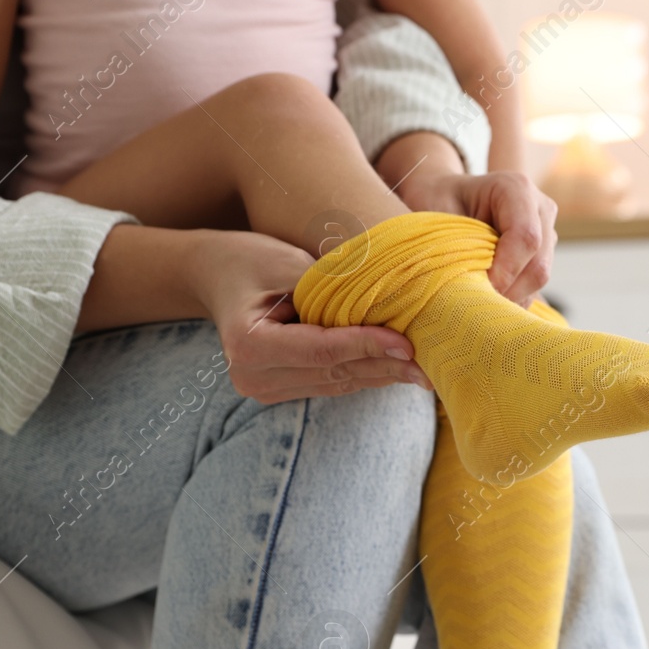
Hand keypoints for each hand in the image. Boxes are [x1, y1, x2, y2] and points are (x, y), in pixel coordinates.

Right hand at [185, 230, 432, 403]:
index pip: (321, 350)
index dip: (367, 346)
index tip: (408, 343)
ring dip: (383, 374)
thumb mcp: (286, 265)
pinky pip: (334, 382)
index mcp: (249, 345)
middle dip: (385, 365)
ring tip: (427, 367)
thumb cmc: (251, 258)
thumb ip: (329, 292)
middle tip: (433, 361)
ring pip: (339, 382)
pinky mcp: (282, 390)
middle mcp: (253, 376)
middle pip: (334, 372)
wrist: (216, 274)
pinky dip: (368, 372)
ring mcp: (266, 389)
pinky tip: (401, 367)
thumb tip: (385, 308)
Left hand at [399, 169, 556, 306]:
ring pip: (539, 280)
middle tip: (475, 305)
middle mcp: (539, 208)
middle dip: (507, 291)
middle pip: (538, 265)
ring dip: (509, 298)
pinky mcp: (543, 253)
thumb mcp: (439, 213)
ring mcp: (546, 232)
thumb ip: (458, 244)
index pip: (526, 237)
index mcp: (516, 188)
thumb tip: (470, 288)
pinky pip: (534, 287)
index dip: (505, 272)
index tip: (475, 290)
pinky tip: (487, 299)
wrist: (446, 193)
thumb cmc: (438, 200)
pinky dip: (511, 300)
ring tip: (477, 302)